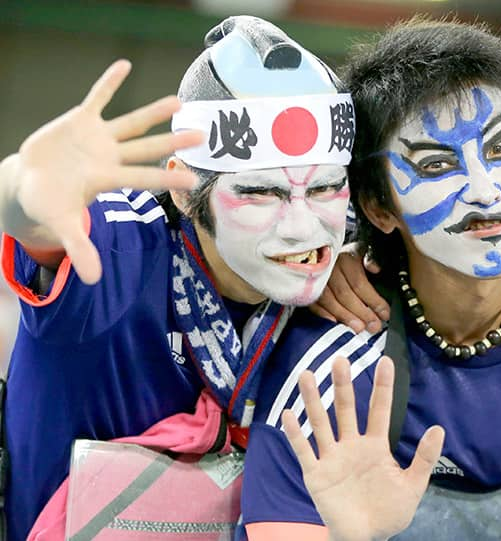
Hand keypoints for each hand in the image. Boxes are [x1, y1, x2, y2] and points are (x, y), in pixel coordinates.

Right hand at [13, 60, 200, 283]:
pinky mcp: (80, 121)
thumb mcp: (61, 224)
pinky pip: (97, 98)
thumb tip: (92, 281)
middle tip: (203, 136)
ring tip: (179, 102)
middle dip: (172, 143)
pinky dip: (108, 83)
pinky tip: (125, 65)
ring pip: (130, 123)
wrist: (28, 183)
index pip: (142, 178)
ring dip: (152, 112)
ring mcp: (97, 138)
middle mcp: (110, 157)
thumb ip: (79, 248)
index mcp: (107, 179)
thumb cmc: (49, 203)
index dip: (164, 179)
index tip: (192, 180)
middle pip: (146, 148)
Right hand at [283, 357, 444, 540]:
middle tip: (340, 360)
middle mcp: (352, 446)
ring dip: (313, 401)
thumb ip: (423, 458)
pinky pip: (304, 451)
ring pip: (321, 424)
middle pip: (345, 410)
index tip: (385, 361)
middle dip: (342, 386)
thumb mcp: (413, 485)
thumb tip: (438, 428)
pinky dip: (295, 433)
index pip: (379, 410)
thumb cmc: (389, 512)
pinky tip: (288, 414)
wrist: (367, 537)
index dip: (382, 387)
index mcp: (376, 446)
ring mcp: (332, 458)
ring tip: (306, 375)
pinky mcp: (316, 474)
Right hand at [310, 242, 387, 332]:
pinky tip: (335, 322)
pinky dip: (323, 314)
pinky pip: (313, 303)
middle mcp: (329, 268)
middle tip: (373, 326)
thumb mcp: (363, 252)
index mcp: (346, 259)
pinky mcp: (306, 288)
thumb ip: (371, 258)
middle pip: (344, 294)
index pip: (359, 283)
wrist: (326, 253)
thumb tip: (375, 268)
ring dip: (344, 316)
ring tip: (358, 328)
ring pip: (329, 300)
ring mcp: (316, 279)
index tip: (385, 313)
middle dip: (361, 312)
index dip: (373, 300)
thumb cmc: (349, 258)